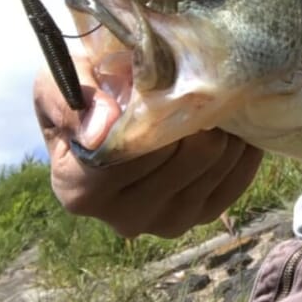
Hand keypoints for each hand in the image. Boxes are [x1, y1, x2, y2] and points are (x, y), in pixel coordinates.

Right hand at [34, 57, 262, 237]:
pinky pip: (239, 179)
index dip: (161, 112)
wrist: (108, 111)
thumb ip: (69, 101)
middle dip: (200, 115)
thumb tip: (101, 131)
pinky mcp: (202, 217)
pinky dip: (241, 148)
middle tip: (200, 84)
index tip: (170, 79)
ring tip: (212, 100)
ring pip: (218, 164)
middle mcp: (124, 218)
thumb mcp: (60, 80)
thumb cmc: (83, 90)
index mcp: (79, 189)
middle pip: (189, 157)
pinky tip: (230, 124)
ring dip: (224, 127)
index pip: (136, 152)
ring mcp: (167, 223)